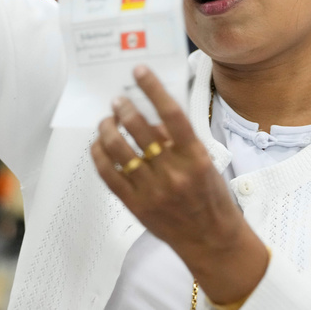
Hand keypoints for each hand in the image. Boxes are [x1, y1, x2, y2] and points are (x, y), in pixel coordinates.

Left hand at [90, 66, 269, 303]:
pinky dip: (100, 155)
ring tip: (107, 120)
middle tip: (118, 100)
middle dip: (124, 109)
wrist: (211, 239)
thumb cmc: (210, 197)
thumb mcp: (204, 162)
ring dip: (108, 129)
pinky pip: (109, 174)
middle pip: (140, 130)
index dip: (154, 89)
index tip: (141, 72)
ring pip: (119, 150)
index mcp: (194, 157)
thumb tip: (151, 116)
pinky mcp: (136, 205)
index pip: (171, 114)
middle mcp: (173, 172)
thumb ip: (178, 140)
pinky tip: (99, 145)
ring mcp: (152, 190)